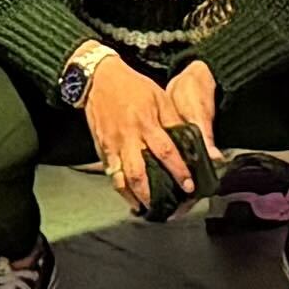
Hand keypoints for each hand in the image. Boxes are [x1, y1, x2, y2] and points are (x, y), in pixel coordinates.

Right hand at [82, 50, 209, 212]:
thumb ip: (173, 120)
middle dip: (152, 194)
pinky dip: (119, 188)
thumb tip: (188, 141)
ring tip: (145, 208)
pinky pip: (110, 174)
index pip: (165, 152)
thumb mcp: (159, 97)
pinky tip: (128, 197)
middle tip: (164, 206)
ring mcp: (111, 145)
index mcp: (146, 123)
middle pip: (139, 173)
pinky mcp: (101, 149)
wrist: (99, 79)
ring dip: (133, 197)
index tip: (189, 185)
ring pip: (121, 179)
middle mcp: (128, 138)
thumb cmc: (133, 87)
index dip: (178, 170)